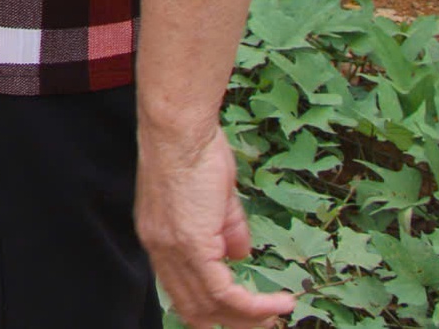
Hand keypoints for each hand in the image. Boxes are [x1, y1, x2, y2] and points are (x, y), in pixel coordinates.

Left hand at [136, 124, 295, 328]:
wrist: (179, 129)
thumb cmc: (194, 149)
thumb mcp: (214, 197)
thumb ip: (225, 230)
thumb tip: (239, 257)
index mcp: (158, 238)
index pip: (181, 291)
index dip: (211, 310)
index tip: (242, 314)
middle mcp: (159, 250)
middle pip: (193, 308)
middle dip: (232, 322)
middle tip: (265, 324)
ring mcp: (173, 249)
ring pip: (211, 306)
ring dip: (249, 318)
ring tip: (277, 317)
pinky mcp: (192, 245)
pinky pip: (225, 293)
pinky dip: (255, 306)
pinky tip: (279, 304)